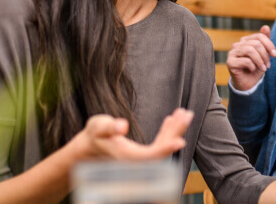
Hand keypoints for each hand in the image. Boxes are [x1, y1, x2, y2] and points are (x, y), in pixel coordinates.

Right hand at [74, 108, 192, 160]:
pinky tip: (171, 119)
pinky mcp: (143, 153)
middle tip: (187, 114)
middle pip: (162, 149)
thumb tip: (122, 126)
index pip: (151, 156)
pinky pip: (159, 144)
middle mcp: (138, 161)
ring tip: (184, 113)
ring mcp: (142, 158)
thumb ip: (108, 127)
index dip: (166, 148)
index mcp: (128, 157)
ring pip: (163, 146)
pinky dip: (167, 132)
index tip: (180, 140)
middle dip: (176, 132)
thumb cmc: (93, 137)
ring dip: (175, 130)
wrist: (89, 149)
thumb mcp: (97, 127)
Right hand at [226, 25, 275, 90]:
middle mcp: (237, 45)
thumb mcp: (263, 54)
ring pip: (250, 50)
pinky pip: (245, 60)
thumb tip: (266, 26)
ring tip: (263, 69)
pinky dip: (252, 66)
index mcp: (245, 41)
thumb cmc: (256, 68)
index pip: (259, 36)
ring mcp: (232, 53)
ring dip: (260, 61)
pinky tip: (252, 70)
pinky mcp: (230, 62)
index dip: (269, 45)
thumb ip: (264, 41)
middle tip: (268, 66)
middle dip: (265, 55)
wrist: (248, 84)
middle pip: (255, 44)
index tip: (275, 55)